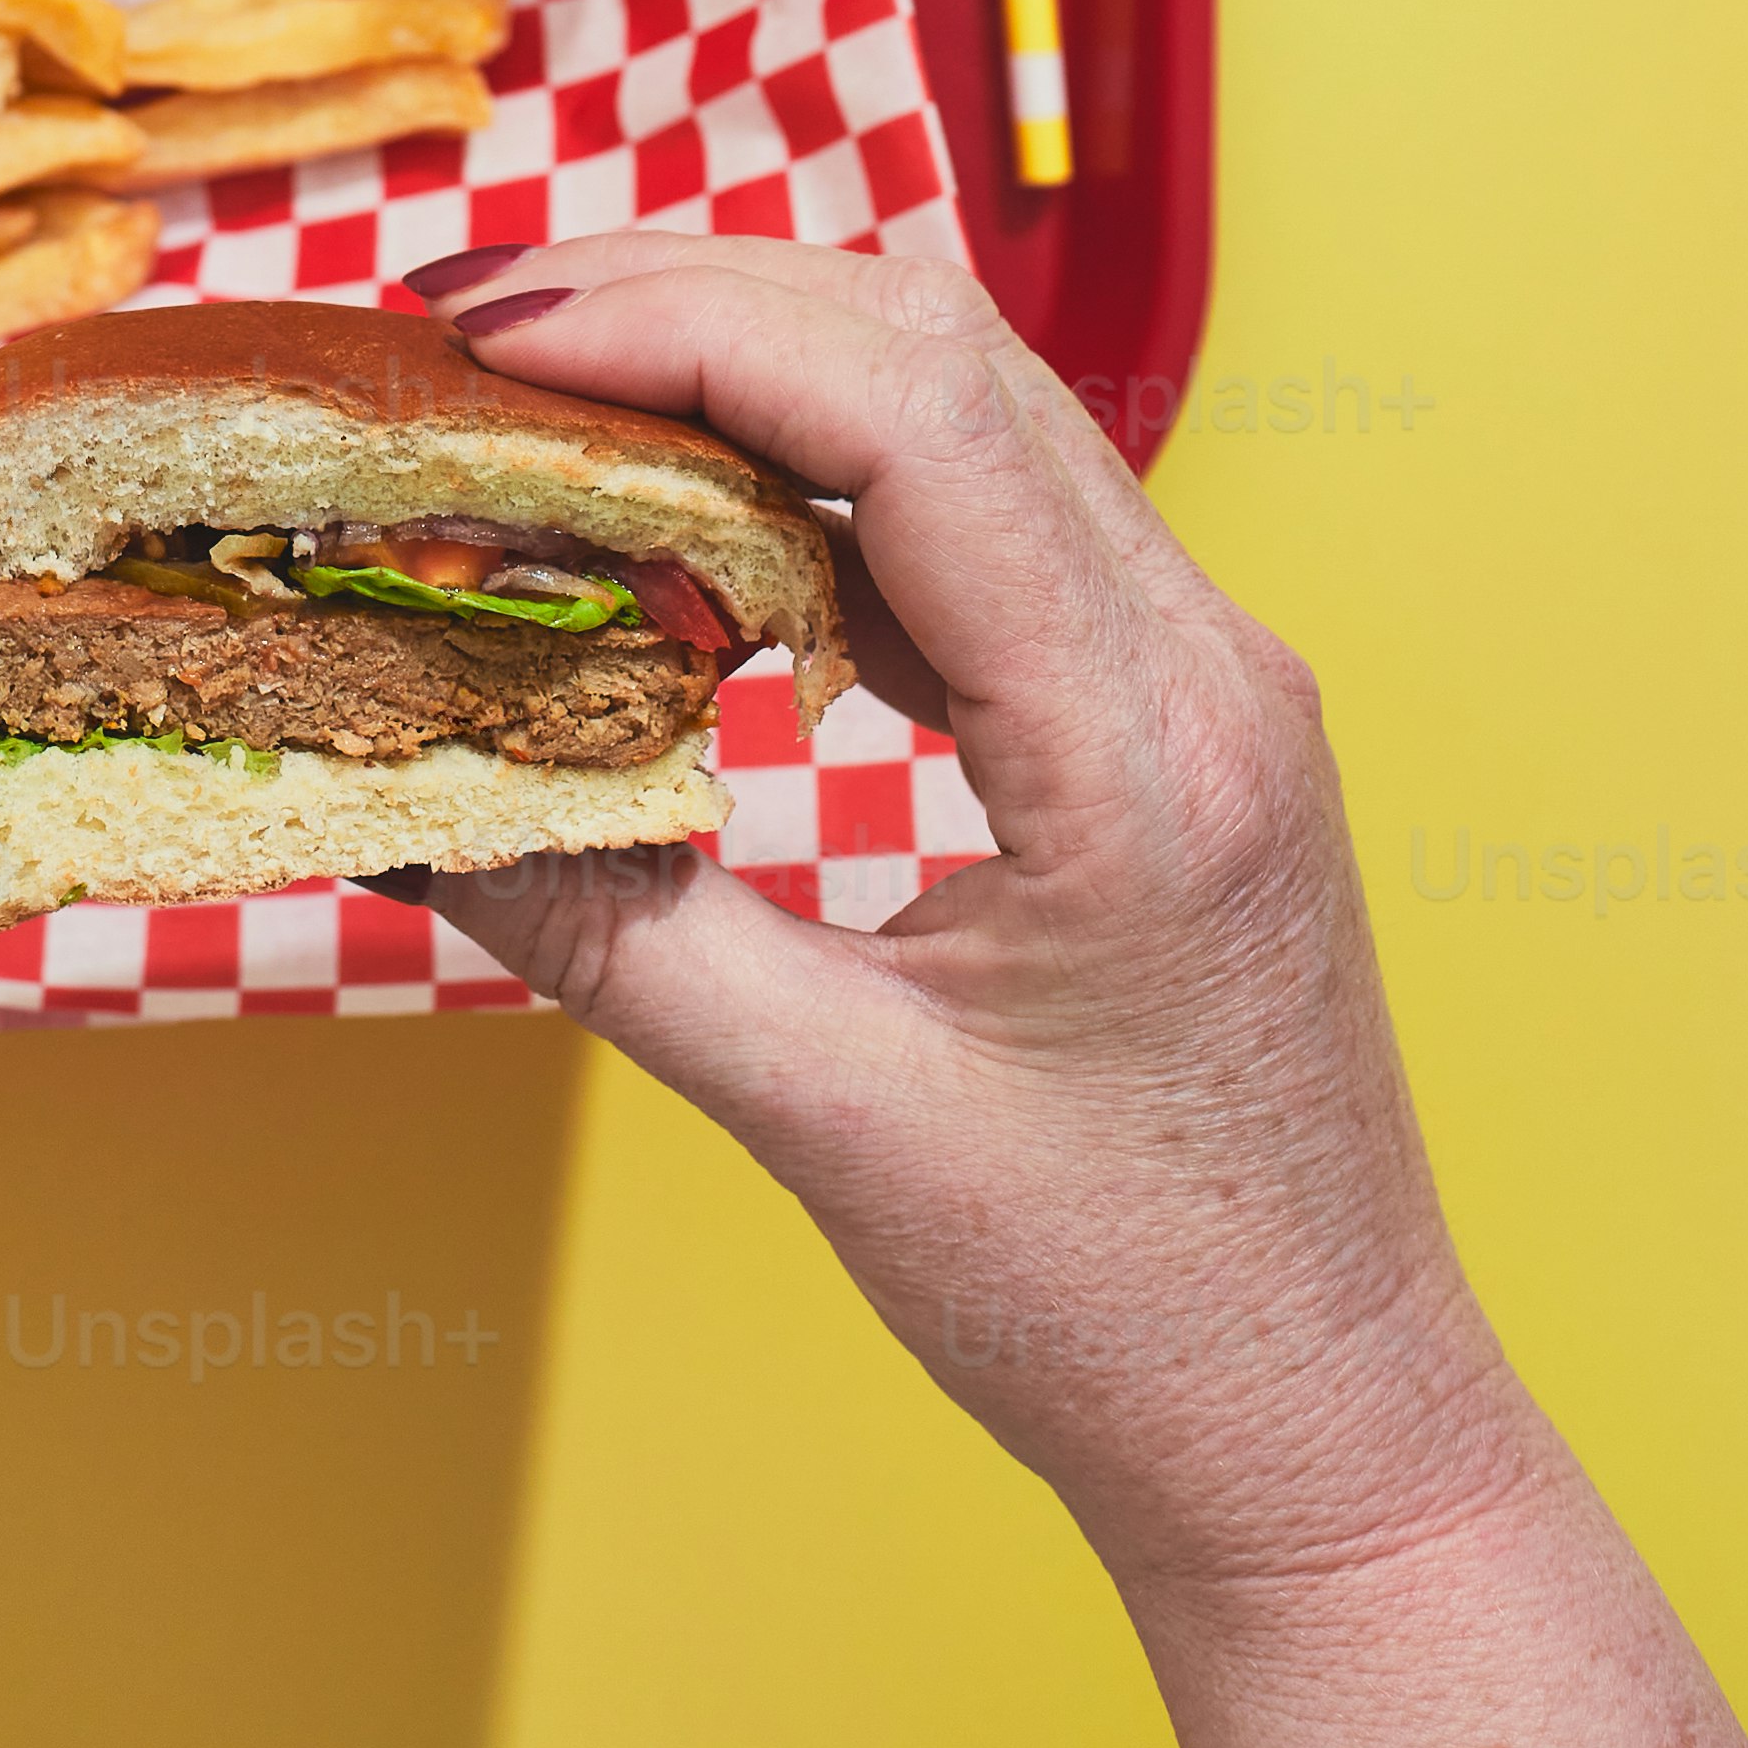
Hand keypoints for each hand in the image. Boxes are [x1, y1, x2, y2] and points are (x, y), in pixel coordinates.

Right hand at [402, 241, 1747, 1747]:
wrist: (1333, 1444)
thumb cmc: (1128, 1318)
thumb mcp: (836, 1129)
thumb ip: (617, 936)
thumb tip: (415, 795)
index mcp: (1143, 753)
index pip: (911, 410)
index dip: (685, 327)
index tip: (491, 337)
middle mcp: (1206, 664)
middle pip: (936, 348)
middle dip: (689, 303)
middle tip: (470, 337)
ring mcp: (1207, 672)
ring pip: (967, 397)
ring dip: (754, 363)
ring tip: (547, 396)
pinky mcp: (1173, 706)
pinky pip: (990, 505)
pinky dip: (822, 471)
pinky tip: (691, 522)